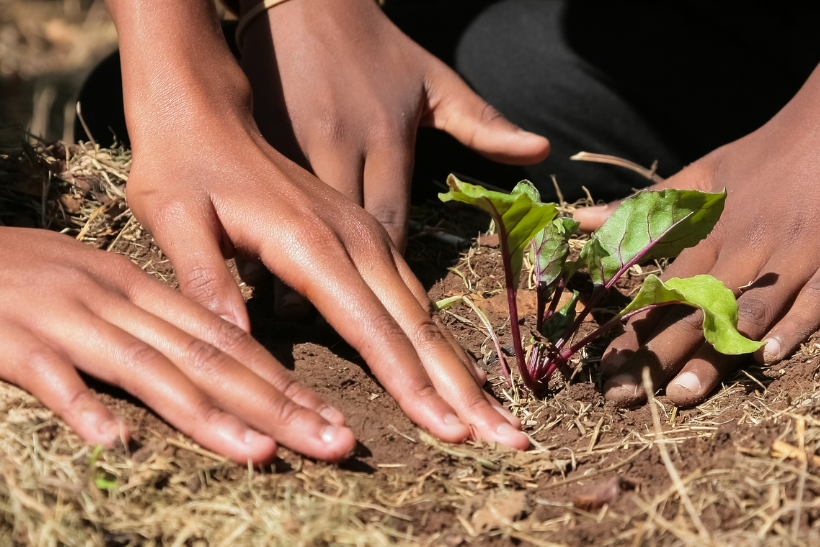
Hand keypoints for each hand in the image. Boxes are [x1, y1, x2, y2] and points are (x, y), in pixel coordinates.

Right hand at [0, 228, 356, 461]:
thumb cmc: (26, 274)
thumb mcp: (98, 287)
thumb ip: (151, 324)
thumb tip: (209, 360)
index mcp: (141, 290)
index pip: (228, 340)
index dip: (282, 381)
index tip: (332, 416)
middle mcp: (116, 302)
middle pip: (208, 359)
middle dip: (276, 406)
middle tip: (335, 442)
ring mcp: (66, 319)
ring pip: (148, 369)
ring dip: (206, 415)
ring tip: (261, 453)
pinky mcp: (11, 339)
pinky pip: (50, 375)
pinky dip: (82, 407)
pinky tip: (116, 441)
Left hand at [111, 0, 529, 448]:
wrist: (205, 109)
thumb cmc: (183, 165)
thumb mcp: (173, 217)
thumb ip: (205, 278)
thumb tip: (236, 347)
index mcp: (311, 244)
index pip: (373, 328)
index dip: (412, 386)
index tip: (451, 431)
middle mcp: (354, 240)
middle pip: (417, 325)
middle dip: (461, 388)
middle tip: (506, 438)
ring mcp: (364, 234)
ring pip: (423, 311)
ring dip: (459, 368)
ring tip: (492, 416)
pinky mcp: (362, 235)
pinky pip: (409, 293)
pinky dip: (434, 338)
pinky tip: (450, 367)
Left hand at [574, 66, 819, 407]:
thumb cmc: (758, 160)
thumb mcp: (697, 177)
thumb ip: (643, 207)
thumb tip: (580, 220)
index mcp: (707, 235)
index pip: (660, 292)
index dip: (631, 332)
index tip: (604, 370)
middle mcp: (742, 250)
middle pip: (693, 311)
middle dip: (657, 356)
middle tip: (625, 397)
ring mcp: (788, 258)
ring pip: (746, 313)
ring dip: (714, 354)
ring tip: (680, 395)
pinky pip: (813, 300)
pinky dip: (792, 326)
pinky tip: (766, 357)